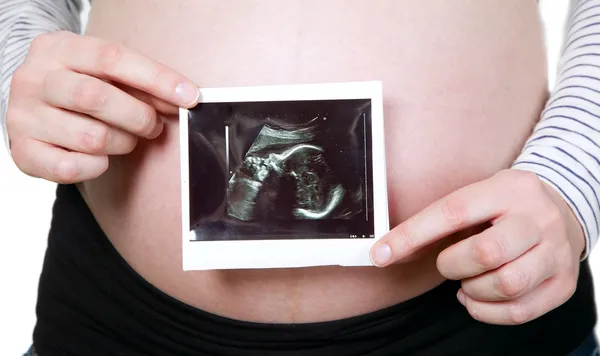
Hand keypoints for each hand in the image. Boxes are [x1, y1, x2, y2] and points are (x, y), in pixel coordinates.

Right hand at [6, 31, 199, 182]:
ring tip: (126, 140)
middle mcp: (34, 79)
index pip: (112, 58)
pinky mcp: (23, 151)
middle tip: (154, 127)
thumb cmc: (79, 87)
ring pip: (90, 137)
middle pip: (96, 97)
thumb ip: (139, 83)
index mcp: (59, 49)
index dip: (157, 79)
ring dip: (122, 143)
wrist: (32, 108)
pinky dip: (97, 166)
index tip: (190, 96)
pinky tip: (100, 157)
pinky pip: (73, 168)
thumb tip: (183, 98)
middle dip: (139, 117)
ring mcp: (24, 116)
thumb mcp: (104, 73)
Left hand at [370, 169, 585, 324]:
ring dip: (472, 291)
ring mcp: (556, 252)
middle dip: (453, 266)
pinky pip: (520, 311)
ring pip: (506, 284)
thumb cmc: (504, 208)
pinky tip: (479, 298)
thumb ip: (438, 221)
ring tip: (467, 281)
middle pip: (486, 253)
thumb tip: (388, 250)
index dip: (411, 236)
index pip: (452, 213)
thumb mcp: (477, 197)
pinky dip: (487, 312)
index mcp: (508, 189)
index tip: (381, 254)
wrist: (562, 211)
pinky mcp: (564, 284)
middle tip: (449, 264)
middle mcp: (538, 218)